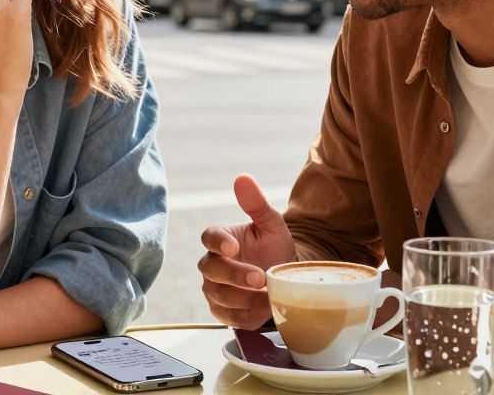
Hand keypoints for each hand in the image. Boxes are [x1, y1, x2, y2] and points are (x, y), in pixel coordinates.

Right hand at [198, 174, 296, 329]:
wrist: (285, 279)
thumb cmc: (275, 249)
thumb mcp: (272, 225)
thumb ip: (257, 204)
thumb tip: (243, 178)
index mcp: (221, 239)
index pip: (209, 236)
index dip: (218, 242)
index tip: (234, 247)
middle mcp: (212, 264)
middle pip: (210, 269)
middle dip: (234, 274)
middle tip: (260, 278)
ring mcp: (215, 288)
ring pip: (217, 295)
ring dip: (242, 298)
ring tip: (267, 296)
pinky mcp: (222, 311)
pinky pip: (226, 316)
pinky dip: (244, 315)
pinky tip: (261, 310)